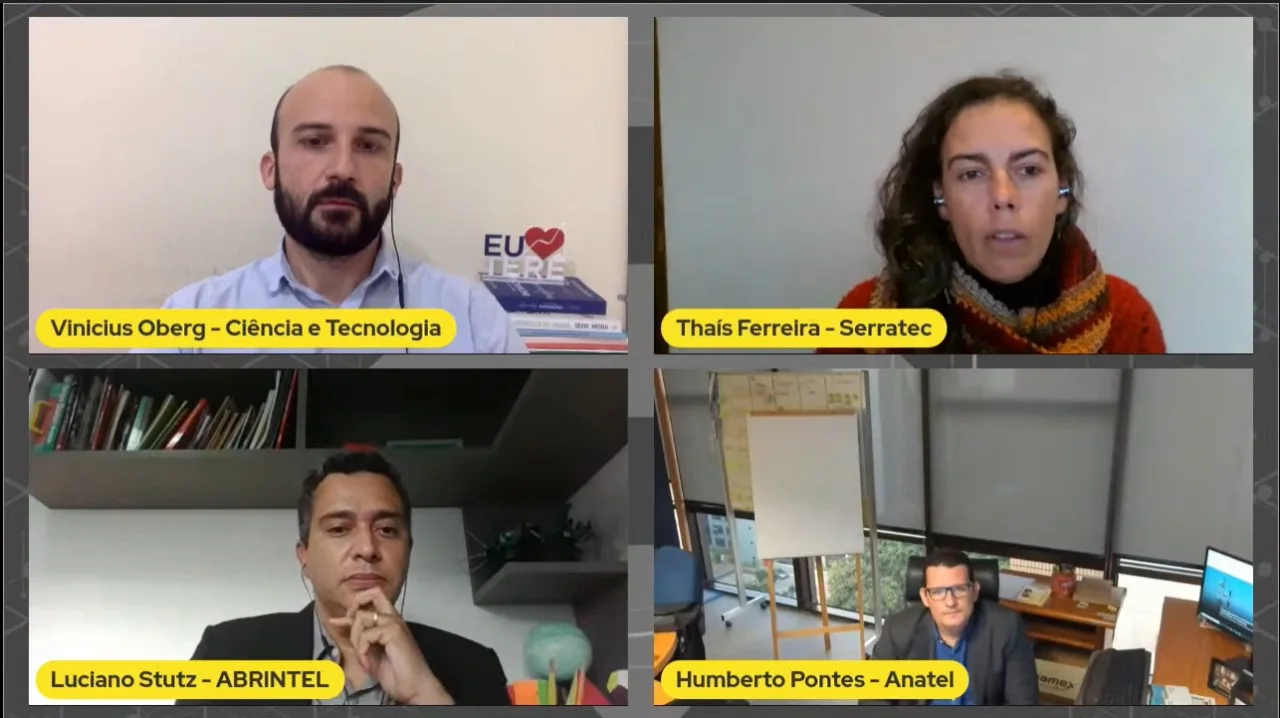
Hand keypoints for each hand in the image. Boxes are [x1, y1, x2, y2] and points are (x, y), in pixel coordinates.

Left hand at [326, 589, 453, 704]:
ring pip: (362, 617)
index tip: (338, 621)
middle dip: (354, 608)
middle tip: (349, 628)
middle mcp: (393, 618)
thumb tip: (342, 624)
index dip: (353, 606)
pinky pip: (366, 634)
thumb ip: (360, 637)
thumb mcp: (371, 652)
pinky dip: (362, 651)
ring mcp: (394, 623)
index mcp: (389, 622)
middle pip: (372, 594)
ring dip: (356, 640)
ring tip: (363, 657)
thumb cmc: (397, 673)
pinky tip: (368, 662)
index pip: (372, 600)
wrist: (414, 686)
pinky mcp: (393, 632)